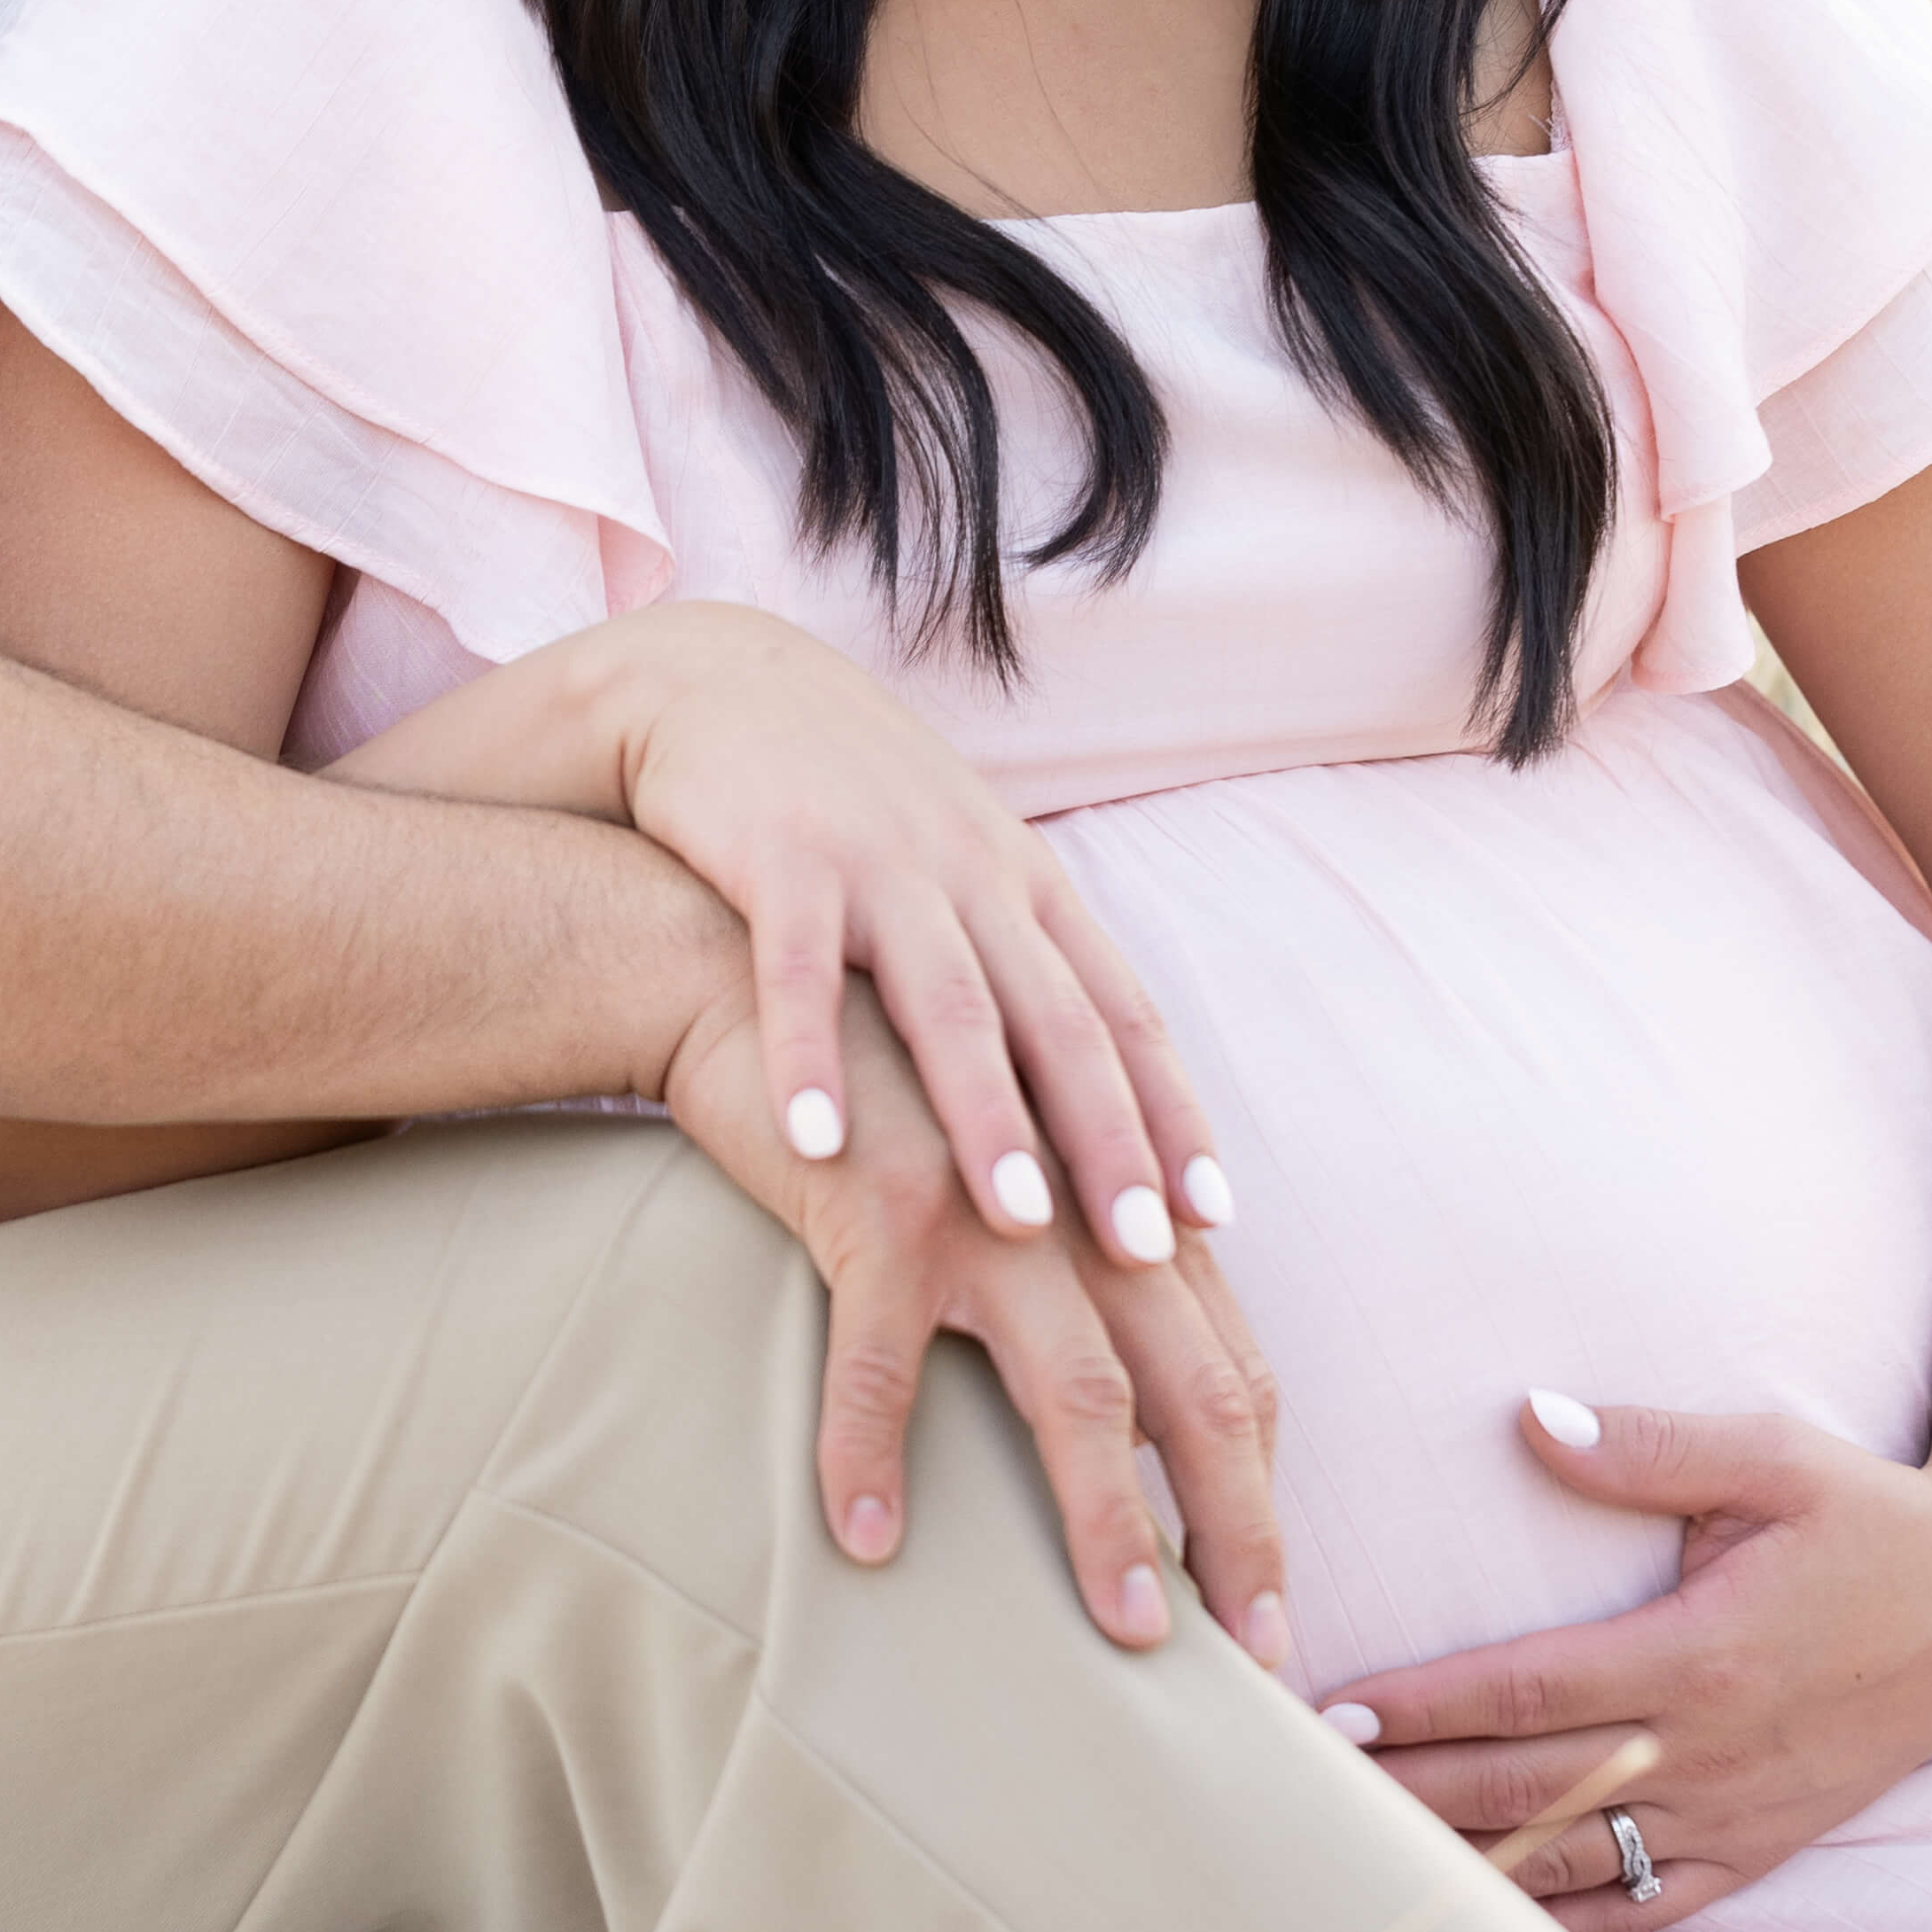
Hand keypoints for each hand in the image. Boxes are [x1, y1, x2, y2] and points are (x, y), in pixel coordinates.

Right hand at [584, 601, 1233, 1290]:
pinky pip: (796, 968)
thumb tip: (1077, 1112)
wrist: (719, 680)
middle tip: (1145, 1251)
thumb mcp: (954, 868)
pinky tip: (815, 1141)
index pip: (1121, 1012)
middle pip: (1057, 1021)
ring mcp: (880, 863)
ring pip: (949, 1002)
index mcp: (1024, 885)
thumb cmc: (848, 800)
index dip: (1169, 1112)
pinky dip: (808, 1054)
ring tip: (1017, 1221)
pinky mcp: (780, 854)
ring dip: (988, 1115)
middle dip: (1108, 1139)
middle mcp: (972, 873)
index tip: (1212, 1218)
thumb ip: (1009, 968)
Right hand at [660, 978, 1305, 1673]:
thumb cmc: (874, 1105)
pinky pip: (879, 1356)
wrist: (741, 975)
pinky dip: (872, 1453)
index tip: (1269, 1615)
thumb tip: (1110, 1430)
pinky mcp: (879, 1199)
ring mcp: (991, 1204)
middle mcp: (1083, 1209)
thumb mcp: (998, 1184)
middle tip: (1254, 1657)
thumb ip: (1066, 1280)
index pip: (1236, 1373)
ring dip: (1107, 1517)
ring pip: (1077, 1386)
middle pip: (1199, 1389)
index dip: (1262, 1497)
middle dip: (1236, 1530)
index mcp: (1120, 1214)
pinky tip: (864, 1536)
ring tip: (1121, 1633)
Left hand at [1341, 1391, 1931, 1931]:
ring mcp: (1735, 1817)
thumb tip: (1529, 1417)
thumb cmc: (1870, 1516)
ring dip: (1462, 1867)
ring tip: (1359, 1861)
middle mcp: (1710, 1754)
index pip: (1528, 1692)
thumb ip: (1648, 1446)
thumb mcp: (1772, 1456)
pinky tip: (1482, 1930)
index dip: (1422, 1706)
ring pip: (1572, 1866)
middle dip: (1405, 1794)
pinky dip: (1560, 1928)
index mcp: (1701, 1654)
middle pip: (1525, 1790)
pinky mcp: (1758, 1851)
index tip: (1328, 1710)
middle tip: (1298, 1794)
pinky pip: (1645, 1910)